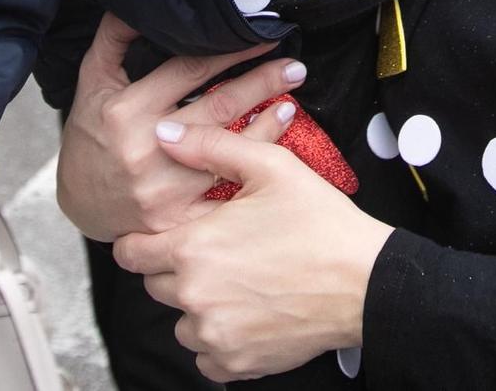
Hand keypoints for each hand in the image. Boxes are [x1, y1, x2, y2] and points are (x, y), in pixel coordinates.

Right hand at [56, 13, 302, 243]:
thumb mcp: (92, 83)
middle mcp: (148, 148)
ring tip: (289, 104)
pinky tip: (273, 157)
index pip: (190, 70)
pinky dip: (250, 174)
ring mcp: (164, 189)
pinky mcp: (177, 222)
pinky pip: (224, 195)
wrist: (77, 205)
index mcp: (128, 110)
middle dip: (262, 83)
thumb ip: (114, 40)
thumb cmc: (89, 138)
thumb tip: (134, 2)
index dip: (231, 52)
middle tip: (294, 68)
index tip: (262, 39)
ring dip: (266, 127)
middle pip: (219, 107)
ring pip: (229, 152)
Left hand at [115, 125, 394, 381]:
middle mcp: (194, 296)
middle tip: (219, 254)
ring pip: (180, 323)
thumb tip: (166, 133)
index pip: (130, 253)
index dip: (143, 241)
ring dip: (197, 307)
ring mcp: (214, 334)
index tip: (165, 238)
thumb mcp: (270, 167)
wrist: (365, 281)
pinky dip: (219, 341)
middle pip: (155, 286)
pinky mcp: (236, 362)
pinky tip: (247, 315)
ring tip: (237, 284)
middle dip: (177, 269)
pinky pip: (205, 359)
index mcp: (193, 247)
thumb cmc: (321, 223)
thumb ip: (210, 147)